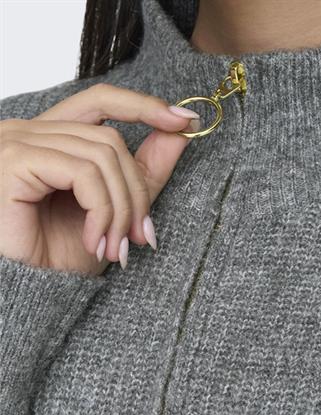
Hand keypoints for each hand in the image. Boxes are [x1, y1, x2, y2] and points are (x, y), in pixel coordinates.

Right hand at [0, 83, 198, 274]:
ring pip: (101, 157)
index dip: (144, 106)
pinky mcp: (16, 159)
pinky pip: (82, 173)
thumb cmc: (61, 255)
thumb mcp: (115, 209)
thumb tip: (180, 133)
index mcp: (52, 138)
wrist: (29, 290)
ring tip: (116, 247)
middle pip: (110, 139)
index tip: (185, 121)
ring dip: (120, 210)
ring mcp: (19, 142)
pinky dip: (100, 211)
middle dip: (135, 193)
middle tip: (141, 236)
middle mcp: (31, 132)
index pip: (101, 101)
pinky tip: (95, 241)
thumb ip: (143, 171)